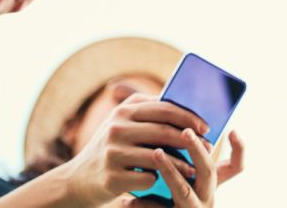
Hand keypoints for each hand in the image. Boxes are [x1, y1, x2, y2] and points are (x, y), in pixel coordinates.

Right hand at [65, 94, 217, 205]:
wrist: (78, 179)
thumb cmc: (111, 147)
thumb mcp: (123, 123)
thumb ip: (148, 111)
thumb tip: (186, 105)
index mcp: (123, 111)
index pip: (163, 108)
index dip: (188, 117)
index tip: (206, 126)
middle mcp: (116, 128)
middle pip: (163, 132)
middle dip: (190, 140)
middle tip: (208, 147)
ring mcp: (112, 153)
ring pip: (158, 157)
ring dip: (182, 164)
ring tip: (196, 168)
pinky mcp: (111, 177)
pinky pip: (146, 179)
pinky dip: (162, 180)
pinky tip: (171, 182)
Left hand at [122, 129, 244, 207]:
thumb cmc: (163, 194)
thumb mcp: (177, 174)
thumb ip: (178, 150)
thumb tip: (167, 108)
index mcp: (209, 182)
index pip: (235, 167)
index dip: (239, 150)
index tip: (232, 130)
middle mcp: (206, 197)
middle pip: (209, 172)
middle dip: (198, 150)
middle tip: (186, 132)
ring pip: (183, 190)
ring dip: (170, 170)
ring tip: (156, 153)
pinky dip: (143, 204)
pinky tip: (128, 199)